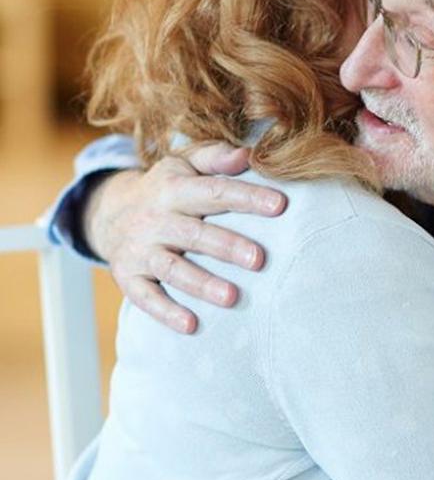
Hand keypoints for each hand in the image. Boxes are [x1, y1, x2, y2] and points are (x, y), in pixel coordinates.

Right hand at [84, 144, 286, 333]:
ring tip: (232, 298)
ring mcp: (140, 250)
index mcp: (174, 188)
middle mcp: (156, 219)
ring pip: (172, 268)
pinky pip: (145, 297)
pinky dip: (165, 312)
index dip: (246, 197)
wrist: (108, 212)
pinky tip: (191, 325)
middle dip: (226, 246)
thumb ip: (216, 158)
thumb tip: (250, 154)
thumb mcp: (184, 164)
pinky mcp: (128, 276)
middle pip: (194, 234)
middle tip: (259, 259)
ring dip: (201, 284)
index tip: (280, 205)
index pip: (214, 192)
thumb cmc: (166, 189)